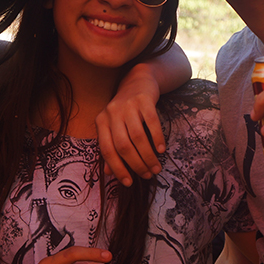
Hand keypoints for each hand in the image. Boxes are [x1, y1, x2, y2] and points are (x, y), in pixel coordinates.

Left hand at [96, 64, 164, 186]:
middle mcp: (112, 112)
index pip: (107, 150)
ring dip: (148, 155)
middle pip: (123, 145)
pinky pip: (152, 122)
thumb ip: (111, 148)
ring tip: (156, 167)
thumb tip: (109, 173)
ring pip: (138, 137)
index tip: (128, 182)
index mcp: (101, 121)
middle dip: (136, 164)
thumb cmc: (126, 110)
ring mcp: (128, 105)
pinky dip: (157, 138)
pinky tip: (161, 150)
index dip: (117, 168)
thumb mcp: (115, 127)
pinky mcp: (144, 99)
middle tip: (147, 174)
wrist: (138, 81)